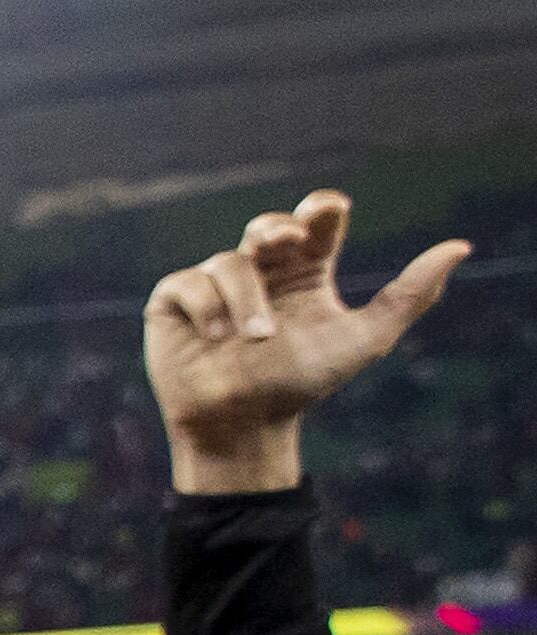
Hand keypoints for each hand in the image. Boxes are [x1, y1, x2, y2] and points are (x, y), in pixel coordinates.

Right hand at [145, 189, 466, 495]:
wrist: (245, 425)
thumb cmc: (303, 383)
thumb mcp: (366, 338)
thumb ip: (410, 294)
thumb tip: (461, 246)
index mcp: (305, 273)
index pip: (316, 224)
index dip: (321, 210)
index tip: (326, 214)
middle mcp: (261, 272)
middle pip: (267, 225)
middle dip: (276, 226)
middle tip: (288, 241)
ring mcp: (215, 284)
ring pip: (230, 262)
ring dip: (247, 300)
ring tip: (253, 340)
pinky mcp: (174, 301)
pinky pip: (188, 282)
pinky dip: (206, 307)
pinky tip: (215, 338)